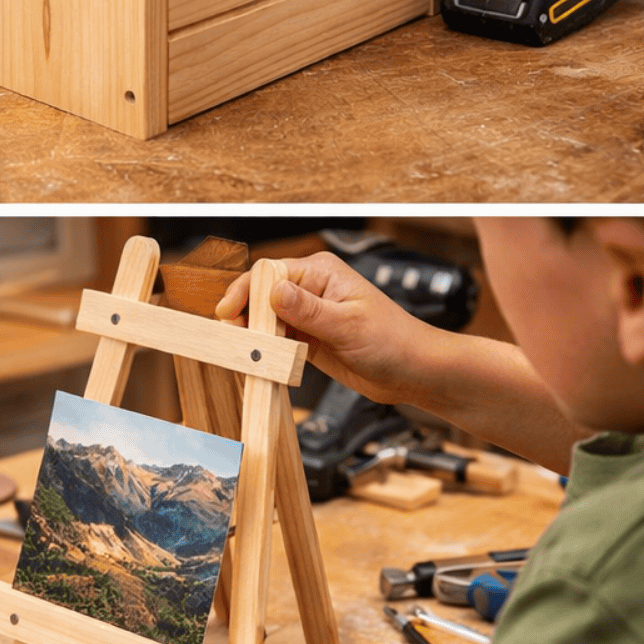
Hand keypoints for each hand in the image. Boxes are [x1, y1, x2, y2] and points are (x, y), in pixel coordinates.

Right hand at [216, 253, 432, 403]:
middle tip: (235, 339)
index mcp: (321, 272)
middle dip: (245, 315)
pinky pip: (277, 342)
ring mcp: (309, 315)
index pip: (269, 272)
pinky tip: (262, 362)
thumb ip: (309, 310)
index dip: (246, 291)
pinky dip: (267, 351)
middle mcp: (312, 289)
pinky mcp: (308, 339)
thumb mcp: (348, 324)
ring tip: (247, 354)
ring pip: (265, 320)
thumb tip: (274, 291)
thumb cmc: (394, 340)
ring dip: (254, 336)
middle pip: (260, 295)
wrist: (413, 371)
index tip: (230, 314)